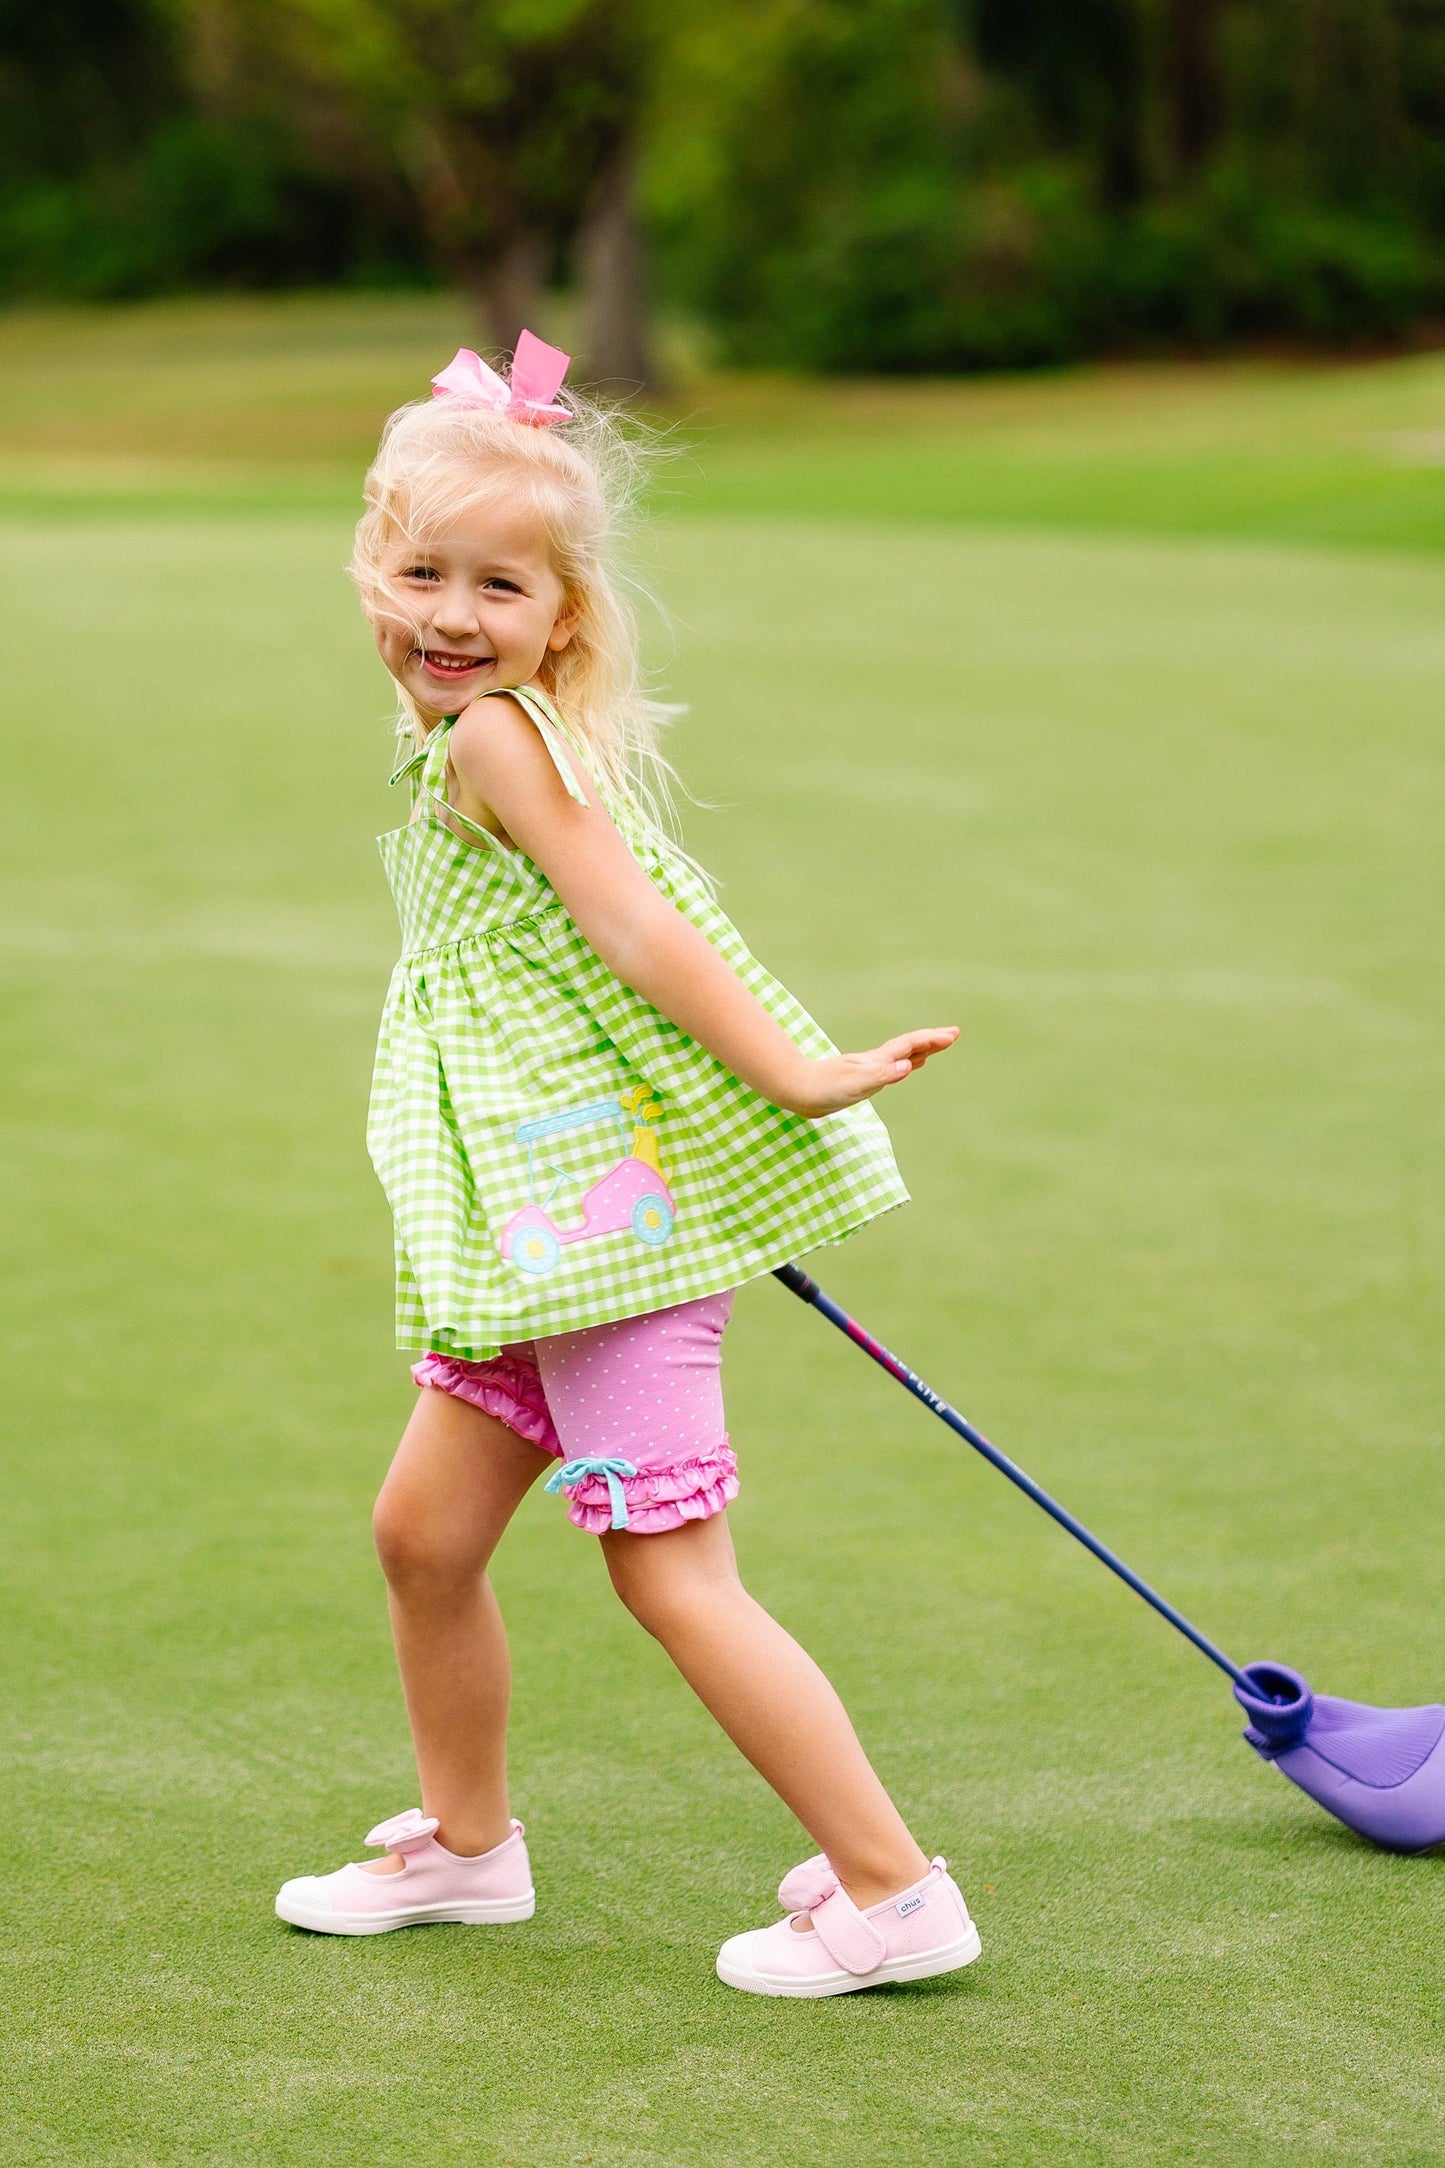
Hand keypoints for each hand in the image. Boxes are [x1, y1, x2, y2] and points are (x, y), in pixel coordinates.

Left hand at [779, 1028, 959, 1116]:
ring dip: (920, 1050)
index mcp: (876, 1062)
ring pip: (900, 1056)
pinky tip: (904, 1068)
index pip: (909, 1046)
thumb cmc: (823, 1090)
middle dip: (931, 1041)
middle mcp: (874, 1063)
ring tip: (935, 1046)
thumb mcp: (855, 1084)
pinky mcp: (860, 1081)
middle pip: (908, 1047)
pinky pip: (890, 1070)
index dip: (931, 1039)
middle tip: (953, 1034)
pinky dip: (903, 1065)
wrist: (796, 1091)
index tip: (952, 1034)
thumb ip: (882, 1075)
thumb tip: (908, 1066)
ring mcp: (867, 1071)